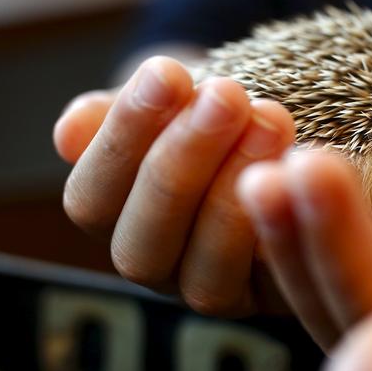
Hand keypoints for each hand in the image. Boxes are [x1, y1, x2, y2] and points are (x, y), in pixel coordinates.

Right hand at [54, 56, 295, 313]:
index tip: (168, 72)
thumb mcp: (163, 104)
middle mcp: (156, 265)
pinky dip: (286, 224)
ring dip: (237, 190)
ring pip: (207, 266)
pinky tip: (302, 171)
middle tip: (227, 94)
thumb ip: (116, 118)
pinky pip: (273, 281)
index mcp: (112, 219)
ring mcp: (212, 291)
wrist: (276, 134)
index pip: (93, 198)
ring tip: (271, 119)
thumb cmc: (208, 114)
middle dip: (186, 159)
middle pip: (145, 238)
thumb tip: (70, 132)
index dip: (125, 135)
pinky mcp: (273, 298)